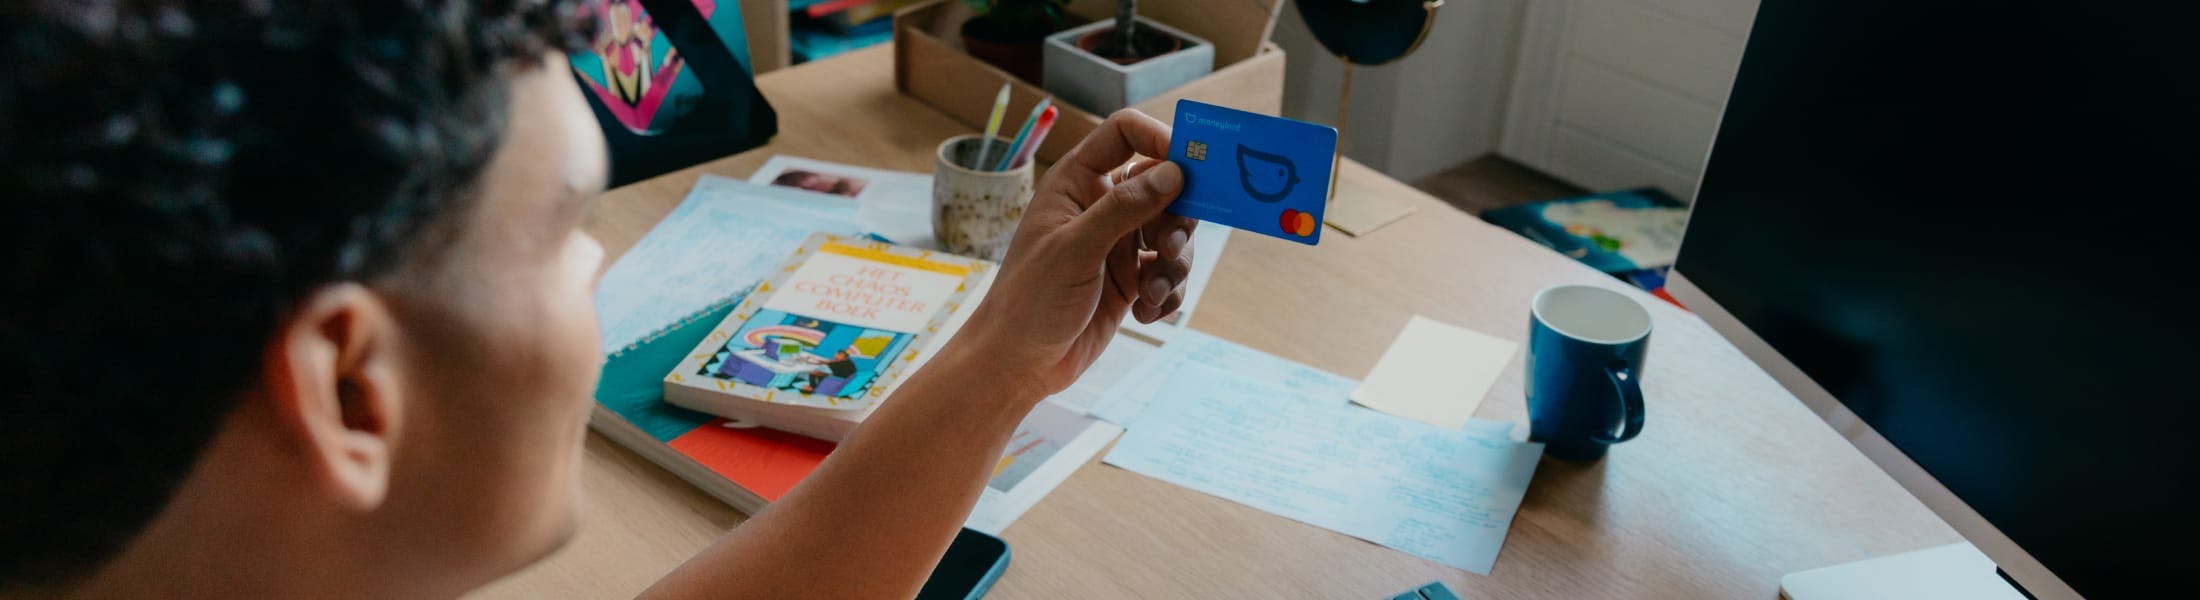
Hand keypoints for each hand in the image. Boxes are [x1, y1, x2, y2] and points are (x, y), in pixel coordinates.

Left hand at [955, 109, 1196, 397]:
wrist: (1019, 364)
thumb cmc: (1029, 301)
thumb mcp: (1076, 249)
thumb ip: (1125, 207)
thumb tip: (1174, 171)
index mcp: (1076, 182)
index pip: (1126, 133)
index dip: (1161, 138)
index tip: (1190, 167)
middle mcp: (1100, 206)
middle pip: (1164, 185)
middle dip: (1178, 217)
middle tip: (1168, 248)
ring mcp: (1118, 242)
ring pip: (1173, 232)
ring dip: (1174, 263)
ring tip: (1152, 293)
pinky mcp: (1130, 279)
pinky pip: (1169, 272)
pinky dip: (1168, 292)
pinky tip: (1146, 314)